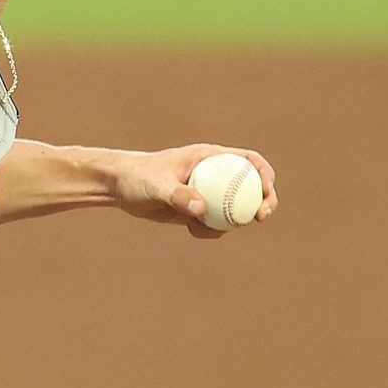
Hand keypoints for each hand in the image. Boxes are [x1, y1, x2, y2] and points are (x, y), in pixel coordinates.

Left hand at [115, 144, 277, 238]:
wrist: (120, 188)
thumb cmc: (138, 177)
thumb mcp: (157, 185)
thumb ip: (178, 195)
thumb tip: (202, 209)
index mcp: (210, 157)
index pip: (248, 160)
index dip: (265, 173)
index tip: (267, 191)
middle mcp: (214, 174)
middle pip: (251, 186)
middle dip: (264, 201)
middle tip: (261, 217)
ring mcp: (208, 193)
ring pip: (235, 209)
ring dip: (234, 222)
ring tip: (210, 229)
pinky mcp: (198, 210)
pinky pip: (215, 224)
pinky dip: (210, 231)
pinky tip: (192, 231)